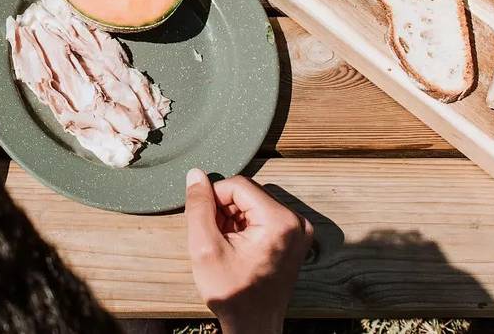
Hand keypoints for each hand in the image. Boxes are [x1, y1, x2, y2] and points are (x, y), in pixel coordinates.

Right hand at [184, 169, 313, 333]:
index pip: (238, 185)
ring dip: (233, 218)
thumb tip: (195, 175)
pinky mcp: (293, 239)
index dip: (214, 198)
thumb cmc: (233, 294)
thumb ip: (199, 206)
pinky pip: (263, 216)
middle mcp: (296, 222)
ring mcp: (298, 231)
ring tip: (226, 245)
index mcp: (280, 221)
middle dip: (225, 209)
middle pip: (248, 193)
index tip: (205, 222)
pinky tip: (237, 247)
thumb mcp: (205, 247)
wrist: (253, 326)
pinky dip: (245, 226)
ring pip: (253, 204)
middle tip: (215, 237)